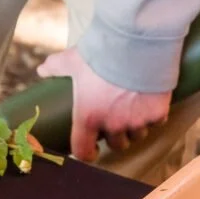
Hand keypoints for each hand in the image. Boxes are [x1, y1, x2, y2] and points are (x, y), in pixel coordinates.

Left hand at [37, 47, 170, 161]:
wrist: (134, 45)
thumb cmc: (99, 55)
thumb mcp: (71, 60)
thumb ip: (56, 66)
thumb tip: (42, 70)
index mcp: (89, 116)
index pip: (83, 149)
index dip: (86, 153)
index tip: (90, 150)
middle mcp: (113, 124)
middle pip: (117, 145)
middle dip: (115, 137)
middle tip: (113, 124)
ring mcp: (137, 121)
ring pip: (138, 135)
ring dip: (134, 128)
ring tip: (132, 113)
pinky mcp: (157, 113)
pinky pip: (156, 121)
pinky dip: (153, 116)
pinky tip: (149, 103)